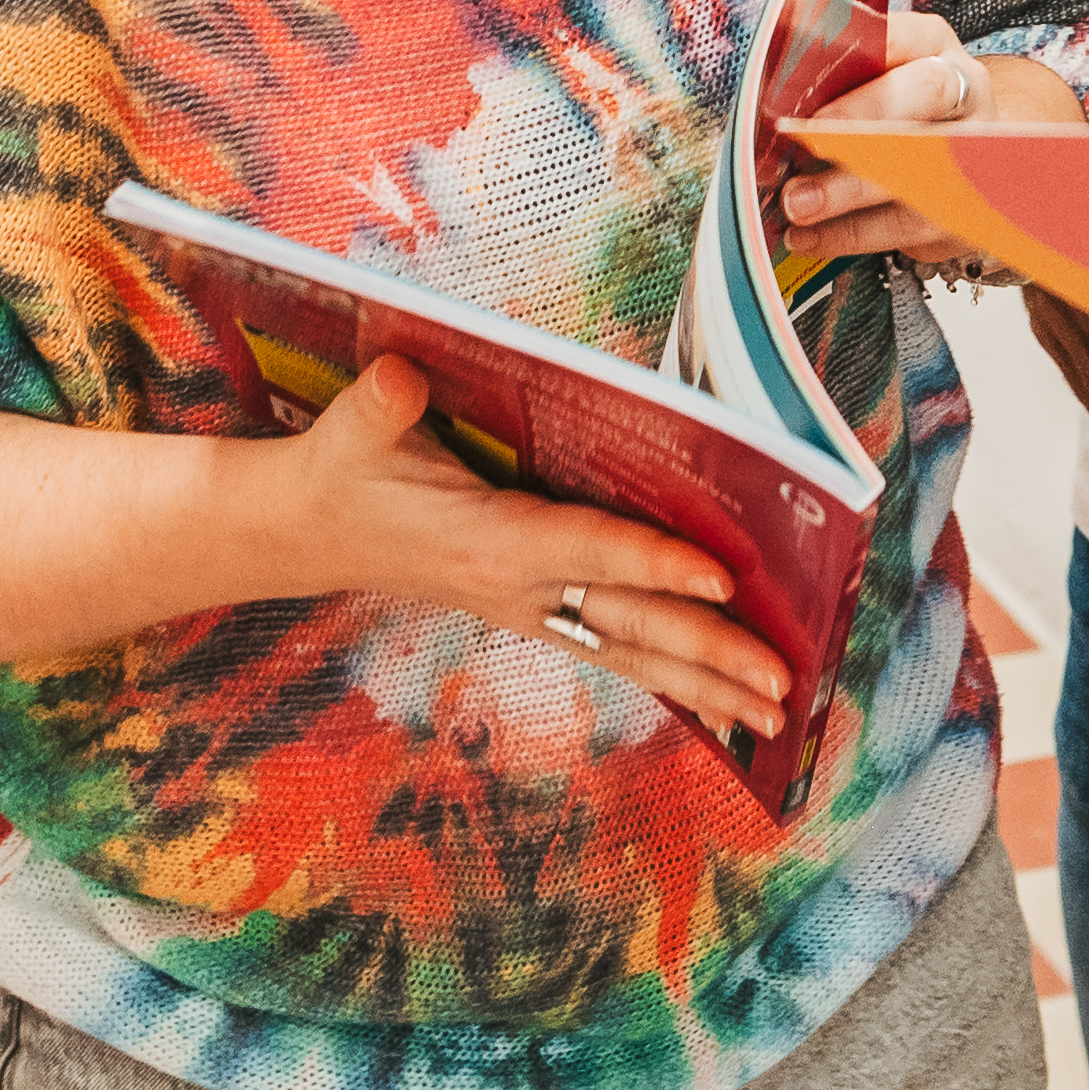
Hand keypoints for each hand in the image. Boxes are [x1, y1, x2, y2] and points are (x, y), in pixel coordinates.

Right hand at [266, 358, 796, 743]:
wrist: (306, 529)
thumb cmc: (342, 469)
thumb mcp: (352, 429)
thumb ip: (378, 405)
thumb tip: (397, 376)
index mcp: (490, 540)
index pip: (586, 551)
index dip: (654, 564)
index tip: (721, 580)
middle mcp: (520, 587)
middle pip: (629, 623)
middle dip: (709, 653)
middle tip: (782, 682)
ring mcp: (529, 608)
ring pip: (631, 652)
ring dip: (704, 683)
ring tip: (774, 713)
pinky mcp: (532, 613)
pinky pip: (613, 650)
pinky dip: (670, 675)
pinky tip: (719, 702)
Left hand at [777, 10, 1060, 265]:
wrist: (969, 164)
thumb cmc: (901, 111)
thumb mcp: (876, 78)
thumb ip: (832, 67)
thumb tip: (774, 46)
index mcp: (936, 49)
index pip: (905, 38)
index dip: (862, 54)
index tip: (810, 86)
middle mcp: (967, 95)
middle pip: (926, 93)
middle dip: (865, 114)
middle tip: (809, 136)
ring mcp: (976, 155)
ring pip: (918, 169)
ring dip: (849, 189)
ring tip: (796, 201)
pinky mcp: (966, 214)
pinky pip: (906, 226)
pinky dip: (848, 233)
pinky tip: (805, 236)